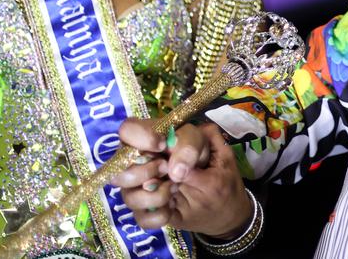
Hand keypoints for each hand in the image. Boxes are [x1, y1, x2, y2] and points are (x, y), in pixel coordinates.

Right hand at [111, 120, 251, 237]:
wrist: (226, 208)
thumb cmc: (221, 174)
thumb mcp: (220, 155)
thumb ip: (195, 148)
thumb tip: (175, 168)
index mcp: (160, 139)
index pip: (129, 129)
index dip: (141, 136)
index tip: (162, 146)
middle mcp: (143, 162)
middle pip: (120, 163)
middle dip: (146, 171)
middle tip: (173, 175)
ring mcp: (141, 188)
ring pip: (128, 194)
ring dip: (155, 196)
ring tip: (175, 192)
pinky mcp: (145, 211)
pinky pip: (141, 218)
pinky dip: (159, 216)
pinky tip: (173, 210)